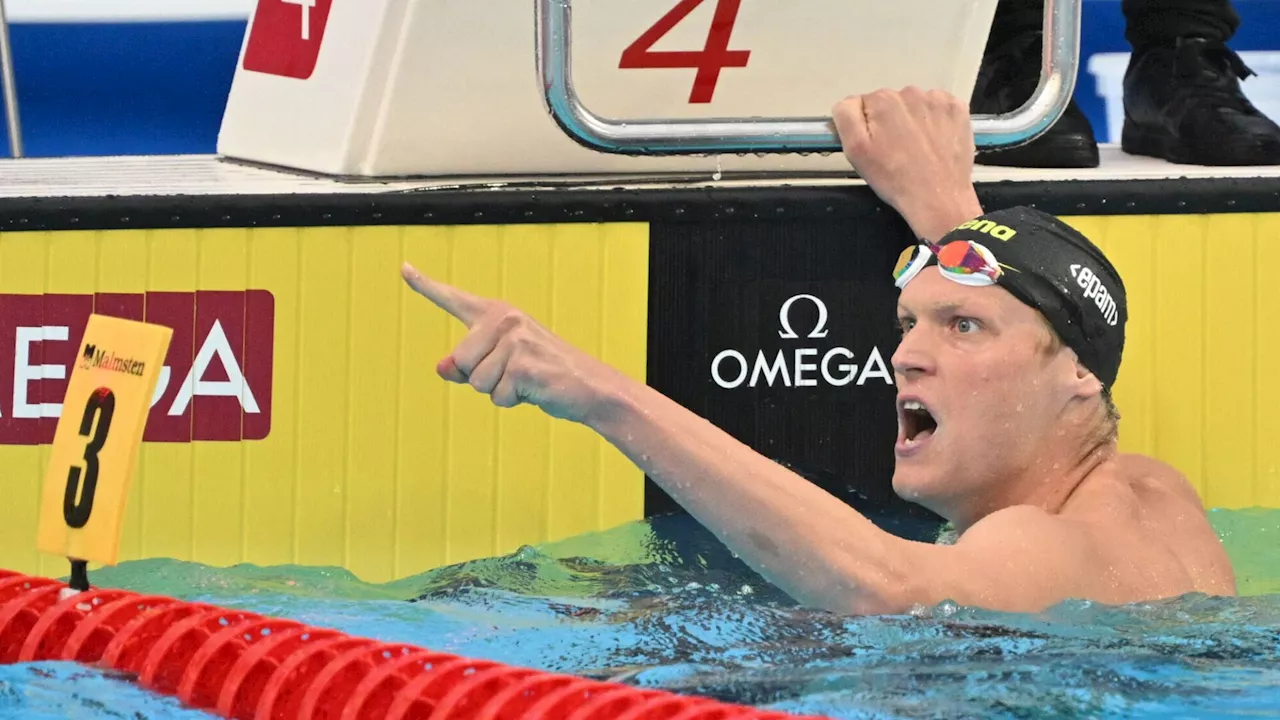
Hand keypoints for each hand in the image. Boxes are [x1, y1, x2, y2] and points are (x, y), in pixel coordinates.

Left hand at [400, 262, 617, 423]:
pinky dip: (514, 401)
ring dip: (500, 391)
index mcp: (498, 314)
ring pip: (476, 382)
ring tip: (528, 381)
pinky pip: (497, 395)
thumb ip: (470, 365)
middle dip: (483, 379)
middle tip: (517, 375)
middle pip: (460, 362)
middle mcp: (505, 319)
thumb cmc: (546, 375)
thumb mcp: (504, 366)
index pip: (455, 299)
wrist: (592, 387)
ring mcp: (515, 339)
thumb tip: (442, 368)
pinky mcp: (524, 362)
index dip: (426, 286)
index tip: (403, 269)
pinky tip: (535, 390)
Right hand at [832, 87, 982, 239]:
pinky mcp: (957, 109)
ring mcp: (937, 100)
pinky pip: (938, 107)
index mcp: (882, 101)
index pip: (863, 104)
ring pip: (915, 104)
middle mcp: (910, 93)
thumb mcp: (854, 150)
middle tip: (895, 150)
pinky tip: (934, 141)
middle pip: (891, 101)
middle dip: (890, 121)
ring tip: (916, 148)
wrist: (937, 198)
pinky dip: (935, 120)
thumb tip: (850, 102)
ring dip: (913, 120)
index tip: (875, 145)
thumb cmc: (893, 178)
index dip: (866, 125)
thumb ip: (845, 116)